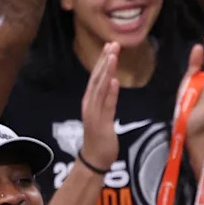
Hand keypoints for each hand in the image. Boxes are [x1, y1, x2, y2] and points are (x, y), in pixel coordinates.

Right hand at [80, 42, 120, 170]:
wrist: (94, 160)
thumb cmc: (101, 138)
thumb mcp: (104, 115)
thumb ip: (107, 101)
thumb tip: (112, 85)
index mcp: (90, 101)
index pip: (96, 77)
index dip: (103, 61)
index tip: (110, 46)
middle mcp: (90, 104)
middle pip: (97, 78)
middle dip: (105, 61)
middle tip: (112, 44)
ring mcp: (94, 113)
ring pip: (100, 88)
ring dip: (106, 71)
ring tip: (112, 56)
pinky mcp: (101, 124)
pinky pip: (106, 106)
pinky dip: (110, 93)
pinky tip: (114, 81)